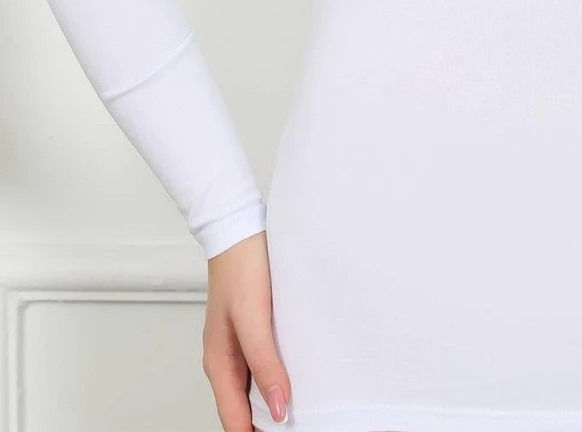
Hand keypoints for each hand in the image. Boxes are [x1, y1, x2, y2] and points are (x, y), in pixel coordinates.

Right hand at [203, 230, 291, 428]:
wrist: (239, 229)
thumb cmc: (241, 269)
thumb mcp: (253, 319)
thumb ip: (265, 364)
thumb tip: (278, 409)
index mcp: (219, 365)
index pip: (234, 421)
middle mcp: (226, 361)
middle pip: (243, 411)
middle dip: (267, 424)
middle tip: (301, 424)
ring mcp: (237, 347)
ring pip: (253, 391)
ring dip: (272, 404)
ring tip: (303, 412)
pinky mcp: (251, 332)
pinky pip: (261, 368)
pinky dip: (277, 379)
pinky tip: (297, 378)